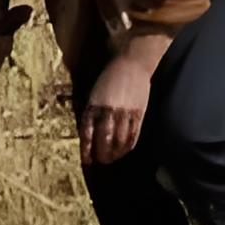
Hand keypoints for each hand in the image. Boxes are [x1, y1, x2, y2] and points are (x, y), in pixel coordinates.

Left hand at [80, 48, 156, 164]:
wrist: (131, 63)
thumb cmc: (110, 78)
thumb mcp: (95, 94)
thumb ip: (93, 112)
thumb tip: (90, 133)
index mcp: (94, 105)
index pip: (87, 133)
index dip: (87, 149)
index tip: (87, 160)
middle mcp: (108, 110)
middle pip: (104, 139)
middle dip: (102, 154)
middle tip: (101, 161)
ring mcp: (125, 112)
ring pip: (119, 140)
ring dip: (116, 153)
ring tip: (113, 158)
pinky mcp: (138, 112)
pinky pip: (133, 134)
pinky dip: (128, 145)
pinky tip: (125, 150)